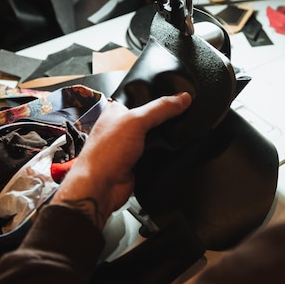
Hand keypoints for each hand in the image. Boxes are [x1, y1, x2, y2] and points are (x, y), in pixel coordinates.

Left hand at [52, 92, 191, 228]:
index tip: (179, 95)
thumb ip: (160, 108)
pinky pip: (157, 152)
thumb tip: (182, 98)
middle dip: (165, 118)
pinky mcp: (138, 162)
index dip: (159, 95)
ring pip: (155, 136)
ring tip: (180, 130)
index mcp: (116, 111)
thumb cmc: (104, 154)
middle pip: (151, 117)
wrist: (101, 188)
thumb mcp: (135, 121)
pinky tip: (173, 149)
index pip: (141, 97)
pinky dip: (165, 152)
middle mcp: (122, 127)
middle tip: (183, 112)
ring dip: (165, 137)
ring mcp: (130, 146)